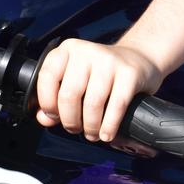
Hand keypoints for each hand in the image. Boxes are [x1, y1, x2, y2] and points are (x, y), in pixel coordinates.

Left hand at [35, 39, 163, 142]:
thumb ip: (56, 99)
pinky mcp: (129, 73)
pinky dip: (109, 125)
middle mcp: (87, 51)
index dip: (48, 103)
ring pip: (93, 103)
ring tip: (92, 134)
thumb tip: (44, 119)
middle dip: (70, 120)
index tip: (54, 117)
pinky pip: (116, 105)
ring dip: (90, 126)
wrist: (139, 59)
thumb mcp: (76, 79)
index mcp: (68, 50)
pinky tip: (107, 134)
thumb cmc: (101, 74)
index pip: (48, 76)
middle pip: (70, 94)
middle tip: (75, 129)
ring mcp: (109, 60)